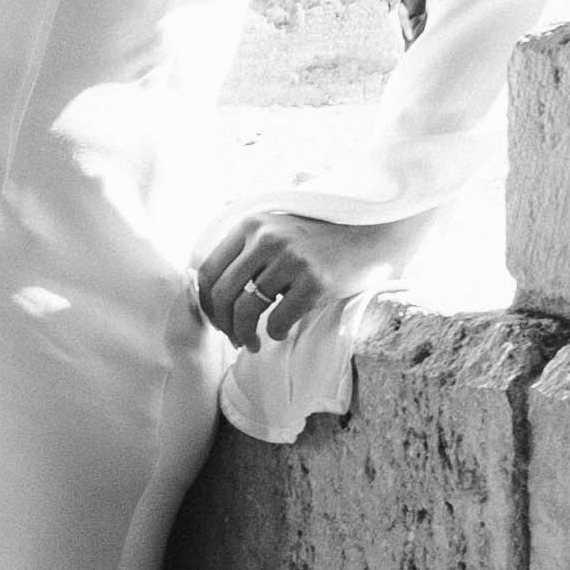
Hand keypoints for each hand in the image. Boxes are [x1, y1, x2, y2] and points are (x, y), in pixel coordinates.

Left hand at [198, 217, 342, 363]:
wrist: (364, 237)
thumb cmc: (312, 242)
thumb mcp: (273, 232)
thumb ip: (244, 252)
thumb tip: (209, 294)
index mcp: (250, 225)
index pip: (207, 270)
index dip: (206, 303)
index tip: (216, 319)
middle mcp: (266, 238)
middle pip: (222, 293)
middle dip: (223, 324)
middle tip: (233, 338)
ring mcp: (291, 259)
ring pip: (246, 310)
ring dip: (244, 335)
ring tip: (251, 344)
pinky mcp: (314, 282)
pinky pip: (278, 321)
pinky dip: (274, 334)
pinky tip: (279, 333)